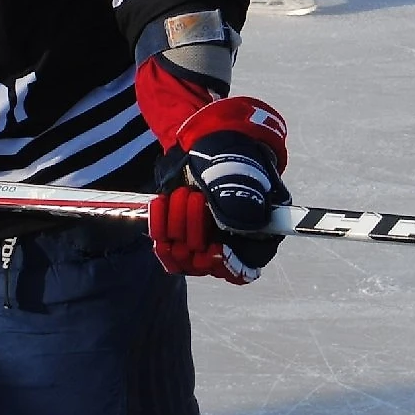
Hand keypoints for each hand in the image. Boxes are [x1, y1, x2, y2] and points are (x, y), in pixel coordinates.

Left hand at [148, 95, 289, 283]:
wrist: (210, 144)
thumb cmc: (233, 159)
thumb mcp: (241, 176)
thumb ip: (243, 202)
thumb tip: (242, 228)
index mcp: (255, 237)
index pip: (243, 270)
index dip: (227, 265)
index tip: (214, 249)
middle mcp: (228, 247)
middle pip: (206, 263)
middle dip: (196, 230)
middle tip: (196, 196)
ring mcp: (202, 243)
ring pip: (182, 257)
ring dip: (176, 223)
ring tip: (183, 192)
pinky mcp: (178, 237)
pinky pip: (163, 246)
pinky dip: (158, 224)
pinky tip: (161, 201)